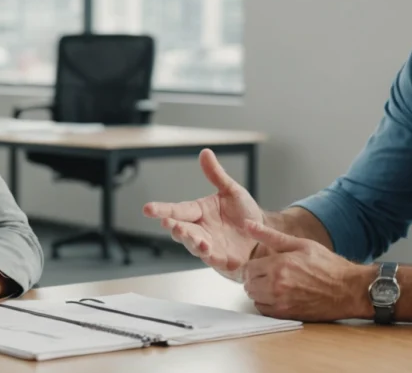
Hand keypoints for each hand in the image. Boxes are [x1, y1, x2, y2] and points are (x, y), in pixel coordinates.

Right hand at [143, 148, 264, 280]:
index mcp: (199, 212)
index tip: (147, 209)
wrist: (264, 233)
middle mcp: (200, 230)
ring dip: (190, 241)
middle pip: (182, 230)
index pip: (178, 210)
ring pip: (193, 245)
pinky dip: (209, 255)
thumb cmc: (245, 213)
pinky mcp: (222, 260)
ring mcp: (209, 246)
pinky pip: (213, 259)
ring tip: (189, 235)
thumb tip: (205, 152)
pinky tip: (207, 249)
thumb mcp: (231, 190)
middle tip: (169, 223)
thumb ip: (216, 174)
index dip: (162, 210)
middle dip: (174, 227)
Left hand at [242, 221, 370, 321]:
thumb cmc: (327, 265)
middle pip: (248, 285)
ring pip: (255, 298)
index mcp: (279, 265)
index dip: (253, 266)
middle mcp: (277, 285)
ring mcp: (282, 303)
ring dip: (260, 292)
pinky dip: (267, 304)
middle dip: (256, 278)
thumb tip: (247, 225)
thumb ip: (270, 235)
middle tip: (270, 274)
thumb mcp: (300, 244)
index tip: (262, 265)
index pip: (247, 268)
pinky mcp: (287, 315)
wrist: (349, 290)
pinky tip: (280, 296)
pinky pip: (264, 311)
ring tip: (276, 284)